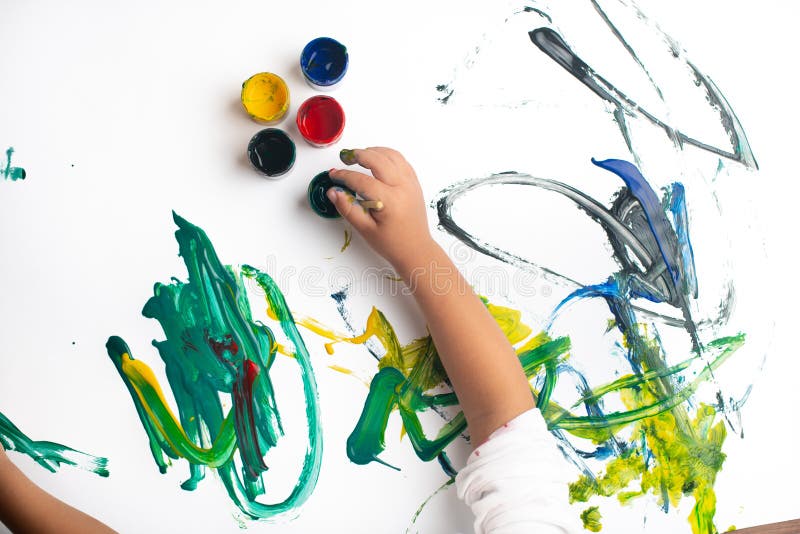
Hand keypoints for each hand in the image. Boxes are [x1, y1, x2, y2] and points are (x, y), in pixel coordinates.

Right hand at [328, 148, 435, 273]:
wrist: (416, 249)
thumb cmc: (392, 243)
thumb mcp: (365, 229)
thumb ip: (347, 208)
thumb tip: (333, 192)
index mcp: (389, 200)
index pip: (361, 180)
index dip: (344, 176)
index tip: (334, 176)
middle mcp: (402, 187)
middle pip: (378, 159)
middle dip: (358, 155)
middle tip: (345, 158)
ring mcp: (411, 183)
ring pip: (392, 155)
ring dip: (374, 151)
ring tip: (359, 156)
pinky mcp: (415, 183)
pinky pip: (401, 161)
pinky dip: (388, 156)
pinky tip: (377, 161)